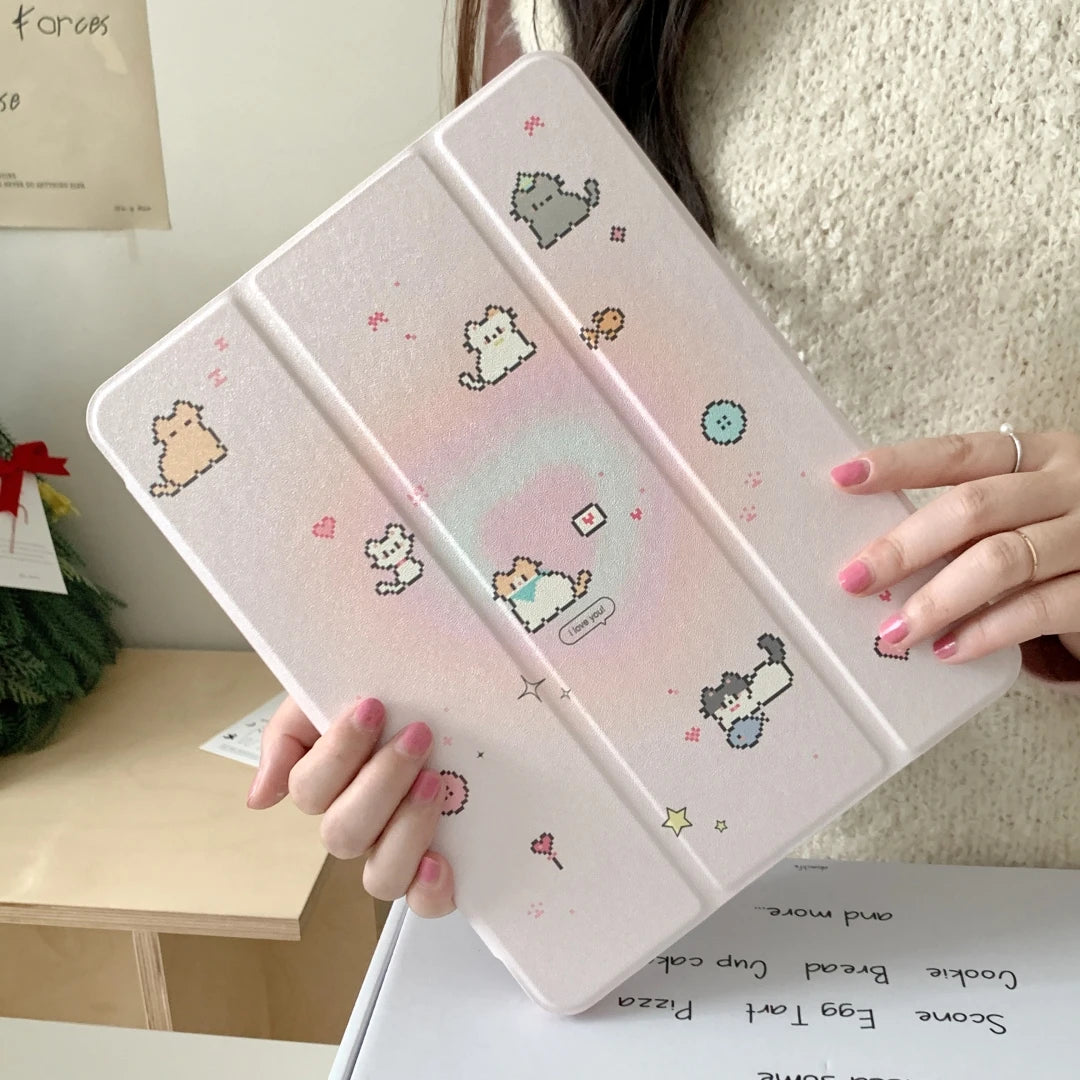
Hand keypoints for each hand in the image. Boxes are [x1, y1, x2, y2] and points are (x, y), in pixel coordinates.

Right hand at [247, 696, 455, 916]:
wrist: (445, 691)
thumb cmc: (391, 697)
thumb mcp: (329, 697)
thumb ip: (288, 737)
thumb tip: (259, 799)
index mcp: (330, 787)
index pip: (310, 790)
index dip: (339, 752)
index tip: (373, 706)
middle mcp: (359, 825)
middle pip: (344, 833)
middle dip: (381, 782)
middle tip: (418, 735)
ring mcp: (397, 851)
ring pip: (379, 877)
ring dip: (405, 830)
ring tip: (434, 781)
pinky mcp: (439, 870)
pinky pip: (425, 903)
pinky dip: (428, 890)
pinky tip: (440, 860)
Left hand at [831, 429, 1079, 662]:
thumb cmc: (1062, 538)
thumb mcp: (1026, 509)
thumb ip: (970, 519)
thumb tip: (878, 553)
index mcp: (1040, 455)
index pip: (959, 453)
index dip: (900, 464)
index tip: (843, 478)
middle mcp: (1069, 486)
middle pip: (973, 507)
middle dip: (904, 546)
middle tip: (854, 579)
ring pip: (1003, 559)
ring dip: (938, 599)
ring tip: (895, 630)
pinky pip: (1041, 609)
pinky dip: (988, 631)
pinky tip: (949, 649)